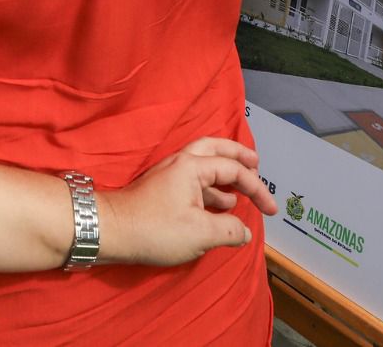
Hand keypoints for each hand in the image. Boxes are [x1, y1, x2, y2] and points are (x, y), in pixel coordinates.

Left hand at [96, 137, 278, 267]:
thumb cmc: (154, 229)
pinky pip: (192, 181)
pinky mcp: (160, 190)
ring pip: (202, 164)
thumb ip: (229, 230)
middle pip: (214, 148)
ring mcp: (168, 175)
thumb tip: (243, 231)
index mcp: (192, 166)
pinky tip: (215, 208)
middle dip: (237, 154)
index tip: (271, 210)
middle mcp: (179, 163)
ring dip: (222, 175)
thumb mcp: (201, 234)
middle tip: (257, 162)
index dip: (257, 188)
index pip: (234, 169)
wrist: (111, 231)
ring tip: (237, 195)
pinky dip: (209, 189)